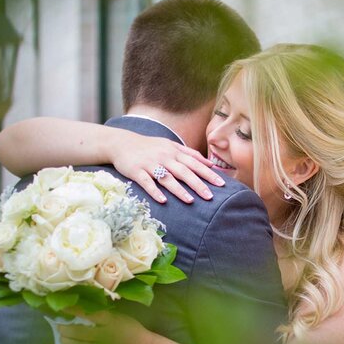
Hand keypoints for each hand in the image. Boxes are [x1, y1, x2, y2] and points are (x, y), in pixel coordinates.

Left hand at [57, 311, 146, 343]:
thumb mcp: (121, 317)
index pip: (90, 315)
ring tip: (62, 340)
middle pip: (83, 333)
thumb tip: (84, 310)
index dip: (75, 311)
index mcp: (111, 322)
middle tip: (59, 327)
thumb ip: (105, 315)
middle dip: (68, 330)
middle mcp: (106, 336)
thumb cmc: (132, 330)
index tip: (62, 308)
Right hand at [110, 133, 225, 203]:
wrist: (122, 143)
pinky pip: (146, 182)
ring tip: (190, 201)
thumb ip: (191, 154)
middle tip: (210, 197)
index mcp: (174, 152)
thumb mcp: (171, 145)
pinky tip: (162, 200)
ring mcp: (150, 164)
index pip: (195, 163)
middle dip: (198, 184)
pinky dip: (154, 191)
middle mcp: (164, 157)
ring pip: (166, 178)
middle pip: (183, 171)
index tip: (221, 184)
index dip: (208, 173)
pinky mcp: (136, 171)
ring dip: (178, 190)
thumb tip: (210, 163)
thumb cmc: (150, 147)